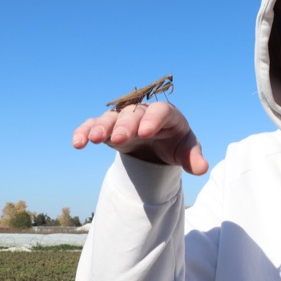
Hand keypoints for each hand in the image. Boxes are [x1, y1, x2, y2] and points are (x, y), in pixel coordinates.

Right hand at [72, 102, 208, 175]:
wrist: (159, 145)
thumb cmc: (176, 145)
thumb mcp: (186, 151)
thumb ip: (193, 158)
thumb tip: (202, 168)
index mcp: (167, 115)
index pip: (161, 112)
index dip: (153, 120)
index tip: (145, 132)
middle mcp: (143, 113)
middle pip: (133, 114)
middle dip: (125, 125)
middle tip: (119, 139)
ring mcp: (124, 119)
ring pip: (111, 117)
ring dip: (101, 126)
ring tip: (94, 139)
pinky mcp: (109, 128)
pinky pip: (94, 125)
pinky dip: (85, 131)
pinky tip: (78, 142)